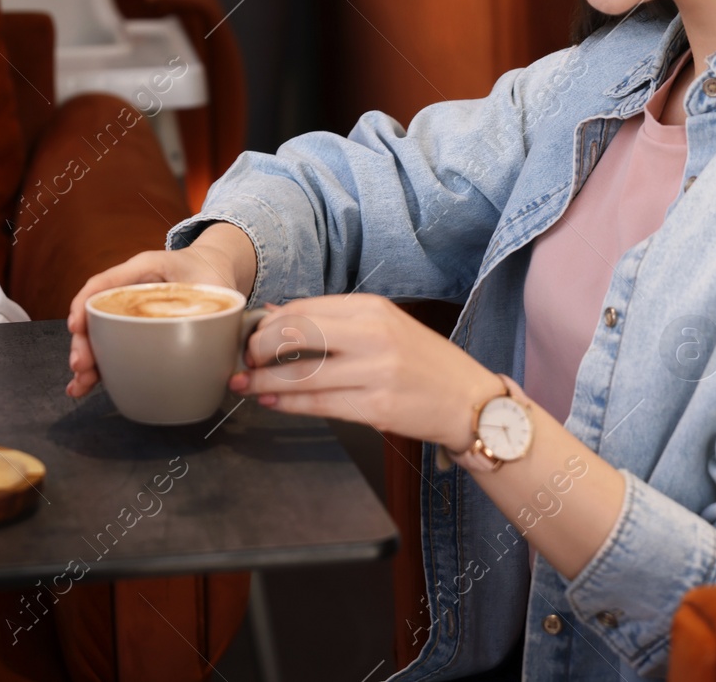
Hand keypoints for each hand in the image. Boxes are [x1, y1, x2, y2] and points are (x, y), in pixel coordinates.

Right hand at [65, 222, 255, 398]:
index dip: (86, 304)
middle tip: (81, 366)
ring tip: (81, 383)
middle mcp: (129, 290)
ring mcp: (129, 311)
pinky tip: (89, 384)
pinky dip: (101, 366)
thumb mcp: (212, 282)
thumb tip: (210, 338)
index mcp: (143, 270)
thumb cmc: (210, 272)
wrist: (215, 269)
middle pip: (96, 315)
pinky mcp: (135, 329)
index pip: (104, 283)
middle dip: (84, 342)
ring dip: (88, 360)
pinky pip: (113, 346)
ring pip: (100, 334)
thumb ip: (212, 305)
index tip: (78, 326)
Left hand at [230, 293, 503, 449]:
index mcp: (371, 308)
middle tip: (246, 361)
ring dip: (265, 382)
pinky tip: (272, 402)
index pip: (303, 308)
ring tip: (245, 386)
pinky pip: (319, 404)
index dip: (268, 324)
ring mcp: (376, 371)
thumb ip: (332, 322)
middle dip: (259, 349)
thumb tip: (275, 315)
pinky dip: (288, 403)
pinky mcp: (378, 407)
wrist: (470, 401)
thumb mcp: (382, 328)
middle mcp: (372, 334)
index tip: (251, 337)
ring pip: (301, 373)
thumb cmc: (422, 363)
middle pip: (295, 333)